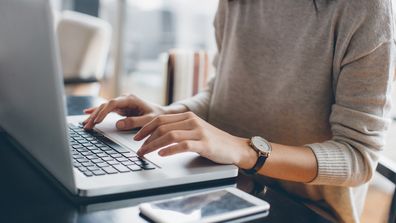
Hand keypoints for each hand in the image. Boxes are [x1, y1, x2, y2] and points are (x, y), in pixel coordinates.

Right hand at [82, 95, 165, 129]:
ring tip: (85, 124)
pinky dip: (97, 112)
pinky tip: (87, 113)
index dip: (103, 111)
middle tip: (87, 126)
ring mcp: (122, 103)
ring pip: (104, 108)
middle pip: (105, 105)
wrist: (162, 113)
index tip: (97, 120)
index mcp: (130, 99)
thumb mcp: (148, 120)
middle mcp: (124, 99)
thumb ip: (134, 122)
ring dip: (94, 115)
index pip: (113, 103)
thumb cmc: (157, 116)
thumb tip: (118, 124)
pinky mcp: (121, 108)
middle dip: (95, 115)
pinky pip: (106, 110)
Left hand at [134, 111, 256, 166]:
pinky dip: (170, 150)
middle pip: (162, 126)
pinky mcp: (205, 144)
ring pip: (170, 135)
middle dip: (146, 138)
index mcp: (188, 116)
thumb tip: (157, 136)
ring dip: (153, 145)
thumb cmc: (213, 141)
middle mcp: (192, 121)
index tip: (136, 138)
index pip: (160, 119)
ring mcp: (199, 132)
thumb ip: (179, 129)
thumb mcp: (195, 130)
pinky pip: (183, 145)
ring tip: (145, 153)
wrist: (235, 147)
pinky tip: (161, 154)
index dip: (145, 128)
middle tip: (138, 149)